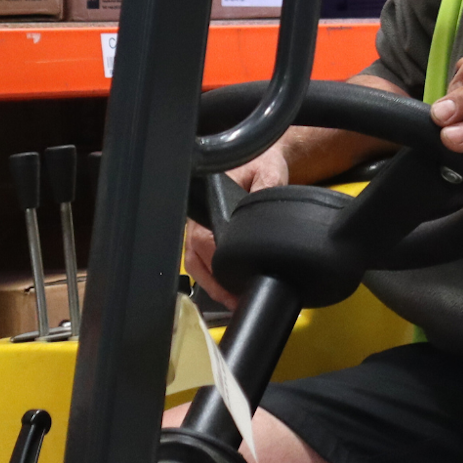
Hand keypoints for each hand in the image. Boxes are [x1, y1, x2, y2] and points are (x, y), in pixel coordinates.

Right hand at [181, 147, 291, 307]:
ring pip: (195, 265)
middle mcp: (198, 217)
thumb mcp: (268, 172)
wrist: (259, 160)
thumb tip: (262, 211)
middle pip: (195, 258)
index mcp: (209, 201)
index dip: (215, 262)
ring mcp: (199, 228)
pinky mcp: (205, 237)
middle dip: (213, 283)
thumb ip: (266, 189)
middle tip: (233, 299)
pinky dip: (212, 281)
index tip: (229, 279)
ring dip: (212, 285)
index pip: (203, 237)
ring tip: (231, 301)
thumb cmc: (260, 164)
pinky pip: (201, 264)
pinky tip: (227, 293)